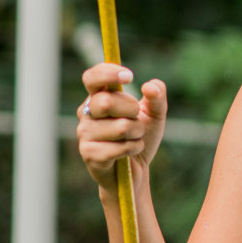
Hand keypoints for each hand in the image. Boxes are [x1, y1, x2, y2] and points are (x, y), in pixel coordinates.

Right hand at [76, 64, 167, 189]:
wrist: (136, 169)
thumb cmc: (141, 136)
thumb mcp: (155, 114)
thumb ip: (157, 97)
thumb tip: (150, 86)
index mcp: (98, 97)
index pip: (92, 78)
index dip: (107, 73)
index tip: (129, 76)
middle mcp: (86, 113)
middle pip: (107, 102)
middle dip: (132, 110)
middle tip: (137, 119)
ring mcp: (84, 133)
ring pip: (120, 127)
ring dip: (137, 133)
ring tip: (134, 138)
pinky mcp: (89, 153)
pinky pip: (119, 147)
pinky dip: (133, 148)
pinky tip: (130, 152)